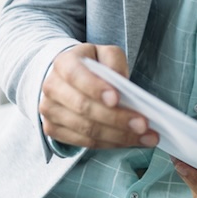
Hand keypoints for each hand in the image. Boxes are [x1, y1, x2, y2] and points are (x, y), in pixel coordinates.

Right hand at [39, 44, 158, 148]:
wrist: (68, 79)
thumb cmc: (92, 65)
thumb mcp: (105, 54)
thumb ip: (114, 61)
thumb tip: (121, 83)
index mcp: (63, 63)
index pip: (76, 75)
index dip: (95, 88)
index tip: (117, 99)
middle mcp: (52, 88)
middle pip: (84, 108)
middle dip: (117, 118)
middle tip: (143, 124)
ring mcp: (50, 111)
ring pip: (86, 130)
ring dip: (119, 136)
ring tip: (146, 136)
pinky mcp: (53, 130)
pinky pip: (85, 142)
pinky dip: (111, 144)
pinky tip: (132, 141)